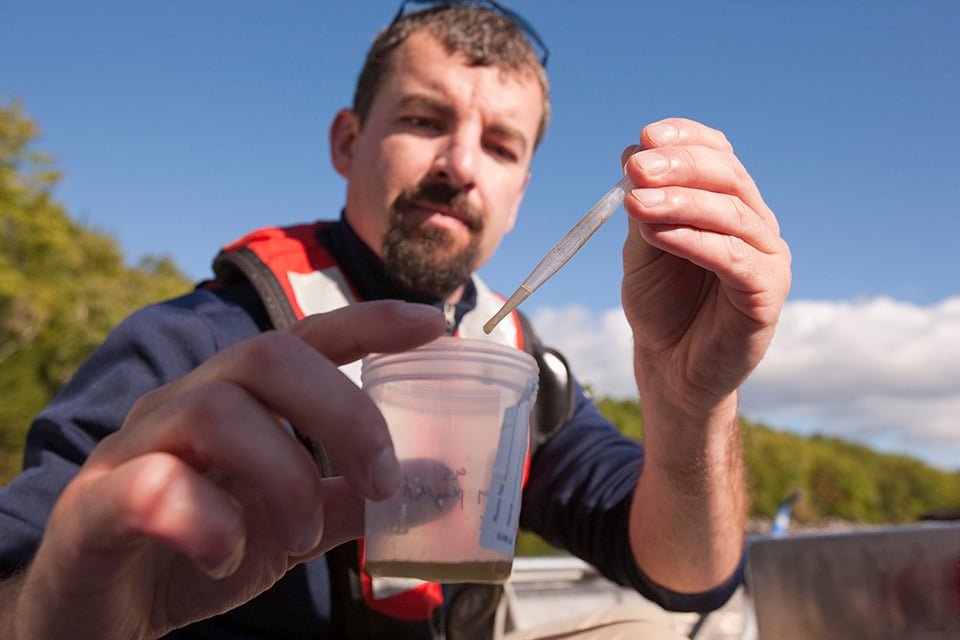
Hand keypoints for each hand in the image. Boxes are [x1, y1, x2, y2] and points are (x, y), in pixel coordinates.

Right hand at [12, 301, 445, 639]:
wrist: (99, 612)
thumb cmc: (197, 551)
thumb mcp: (292, 526)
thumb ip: (353, 501)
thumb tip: (436, 483)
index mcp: (240, 401)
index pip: (305, 339)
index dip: (370, 322)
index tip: (434, 321)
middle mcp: (186, 404)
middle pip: (267, 356)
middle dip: (343, 413)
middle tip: (380, 481)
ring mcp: (135, 447)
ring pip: (215, 410)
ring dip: (283, 477)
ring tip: (300, 535)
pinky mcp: (94, 505)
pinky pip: (150, 486)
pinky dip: (208, 520)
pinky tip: (227, 553)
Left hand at [619, 118, 790, 410]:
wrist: (671, 366)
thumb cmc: (660, 305)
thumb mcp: (642, 248)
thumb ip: (644, 207)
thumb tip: (634, 155)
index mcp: (727, 203)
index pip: (717, 154)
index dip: (686, 138)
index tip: (646, 136)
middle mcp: (754, 223)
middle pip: (727, 177)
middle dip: (679, 167)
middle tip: (637, 168)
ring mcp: (766, 256)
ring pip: (730, 214)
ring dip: (680, 203)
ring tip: (637, 204)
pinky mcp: (767, 292)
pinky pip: (733, 258)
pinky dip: (695, 241)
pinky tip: (659, 234)